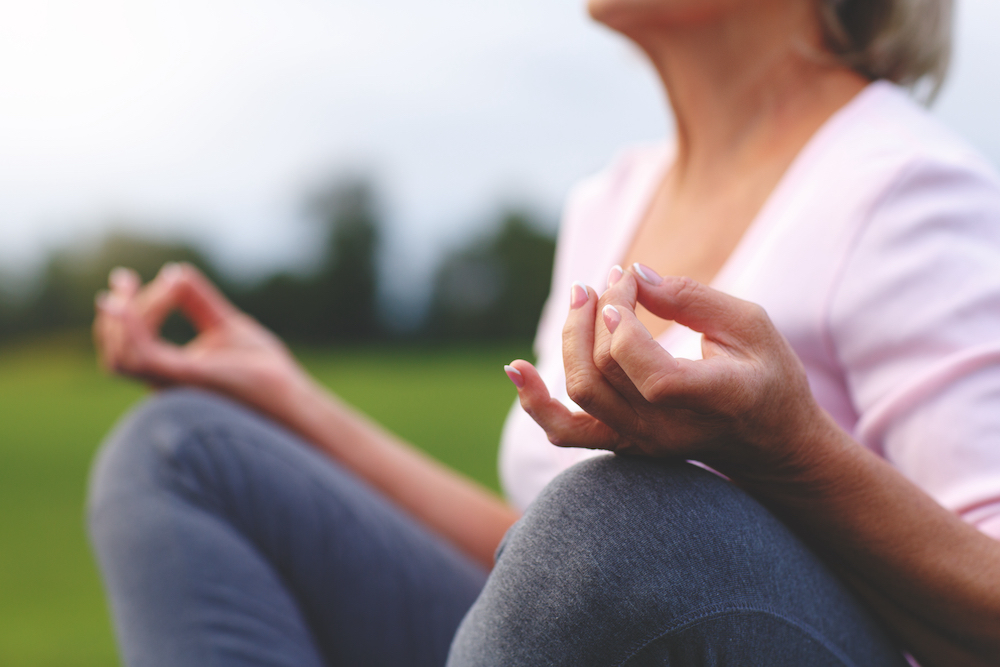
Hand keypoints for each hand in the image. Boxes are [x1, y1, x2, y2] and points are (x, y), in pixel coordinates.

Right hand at [94, 263, 315, 422]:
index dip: (126, 313)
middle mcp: (165, 382)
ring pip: (123, 353)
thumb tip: (176, 271)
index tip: (128, 278)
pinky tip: (127, 305)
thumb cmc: (263, 369)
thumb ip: (198, 301)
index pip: (133, 344)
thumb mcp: (226, 324)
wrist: (291, 395)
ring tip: (128, 286)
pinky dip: (131, 329)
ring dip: (125, 317)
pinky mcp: (186, 379)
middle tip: (121, 279)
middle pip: (117, 351)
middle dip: (115, 315)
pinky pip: (143, 356)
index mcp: (172, 372)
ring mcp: (172, 384)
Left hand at [507, 265, 830, 477]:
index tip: (625, 286)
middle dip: (596, 316)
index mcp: (715, 399)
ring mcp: (644, 443)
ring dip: (570, 339)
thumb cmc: (768, 374)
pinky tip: (515, 370)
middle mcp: (672, 430)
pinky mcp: (624, 444)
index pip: (652, 375)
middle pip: (606, 376)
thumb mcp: (751, 325)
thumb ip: (693, 298)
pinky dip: (536, 403)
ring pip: (582, 397)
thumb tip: (634, 276)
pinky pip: (566, 432)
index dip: (625, 329)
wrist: (771, 442)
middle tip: (610, 280)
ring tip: (582, 297)